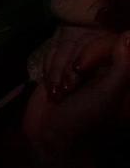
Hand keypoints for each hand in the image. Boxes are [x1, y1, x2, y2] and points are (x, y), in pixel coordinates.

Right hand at [22, 32, 129, 161]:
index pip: (110, 41)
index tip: (79, 68)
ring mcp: (82, 67)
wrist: (48, 136)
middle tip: (68, 86)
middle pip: (85, 41)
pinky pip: (54, 52)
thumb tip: (129, 35)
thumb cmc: (83, 119)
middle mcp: (104, 67)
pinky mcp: (62, 67)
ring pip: (66, 46)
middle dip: (70, 64)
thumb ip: (123, 66)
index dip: (91, 51)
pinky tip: (51, 87)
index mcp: (121, 73)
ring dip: (57, 69)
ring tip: (59, 91)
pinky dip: (49, 69)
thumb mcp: (107, 94)